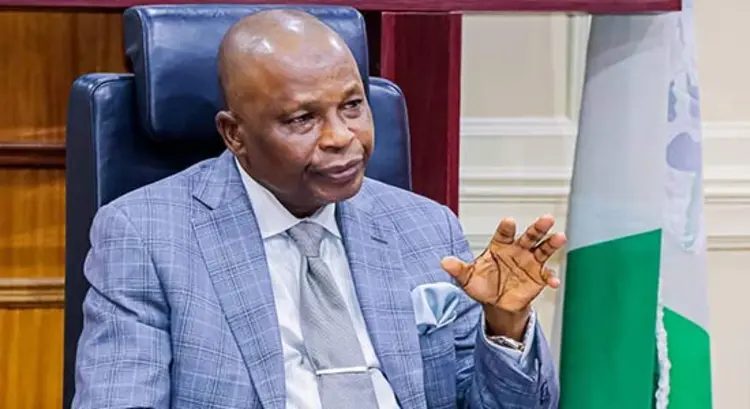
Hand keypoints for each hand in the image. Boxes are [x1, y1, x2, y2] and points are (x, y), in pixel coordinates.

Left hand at [441, 215, 565, 336]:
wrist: (496, 303)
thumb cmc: (482, 285)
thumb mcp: (467, 278)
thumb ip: (458, 269)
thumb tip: (444, 262)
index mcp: (499, 246)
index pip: (504, 234)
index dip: (506, 228)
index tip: (509, 221)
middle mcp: (517, 250)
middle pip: (529, 236)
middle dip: (538, 227)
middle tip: (546, 218)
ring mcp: (529, 262)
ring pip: (543, 249)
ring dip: (551, 243)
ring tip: (559, 237)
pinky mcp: (538, 277)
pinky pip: (547, 275)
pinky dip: (551, 278)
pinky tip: (554, 281)